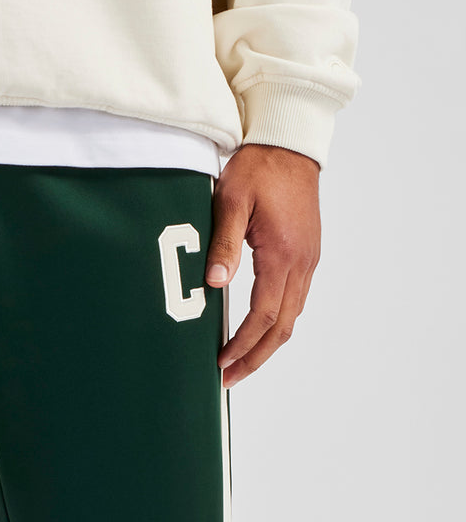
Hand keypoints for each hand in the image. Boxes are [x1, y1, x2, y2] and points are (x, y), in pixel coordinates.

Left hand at [204, 144, 320, 388]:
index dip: (242, 344)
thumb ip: (223, 244)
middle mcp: (302, 262)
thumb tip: (214, 284)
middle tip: (229, 378)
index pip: (264, 315)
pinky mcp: (307, 254)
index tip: (221, 362)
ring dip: (267, 344)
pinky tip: (257, 330)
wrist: (290, 142)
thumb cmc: (259, 166)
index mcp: (283, 253)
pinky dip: (277, 323)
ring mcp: (308, 260)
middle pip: (283, 328)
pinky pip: (295, 300)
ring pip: (292, 317)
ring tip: (240, 361)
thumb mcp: (230, 200)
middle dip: (255, 357)